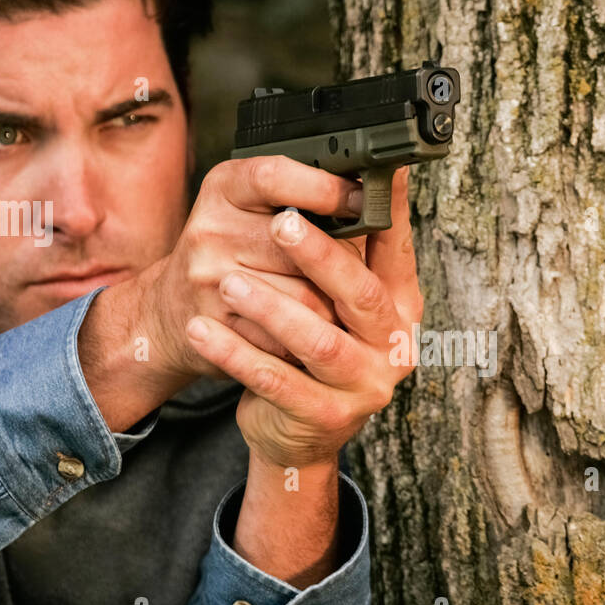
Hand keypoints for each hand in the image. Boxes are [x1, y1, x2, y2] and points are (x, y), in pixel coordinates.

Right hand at [142, 156, 367, 371]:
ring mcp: (209, 278)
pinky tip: (316, 334)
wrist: (170, 311)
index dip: (325, 188)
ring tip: (346, 310)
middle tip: (363, 272)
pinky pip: (285, 335)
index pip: (275, 177)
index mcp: (224, 188)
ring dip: (333, 307)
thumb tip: (373, 191)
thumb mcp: (250, 209)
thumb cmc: (229, 253)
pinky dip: (308, 339)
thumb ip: (299, 197)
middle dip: (338, 260)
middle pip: (296, 242)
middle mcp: (210, 228)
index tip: (362, 198)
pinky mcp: (217, 324)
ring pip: (301, 295)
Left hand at [183, 165, 423, 467]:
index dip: (386, 211)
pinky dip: (237, 354)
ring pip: (319, 342)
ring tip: (230, 281)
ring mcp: (364, 385)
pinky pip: (275, 380)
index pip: (397, 250)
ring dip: (272, 309)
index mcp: (399, 306)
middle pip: (360, 295)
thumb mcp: (336, 302)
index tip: (366, 172)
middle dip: (319, 256)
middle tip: (279, 224)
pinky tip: (204, 329)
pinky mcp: (325, 415)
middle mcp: (392, 345)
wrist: (299, 431)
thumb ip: (342, 251)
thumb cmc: (312, 350)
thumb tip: (339, 174)